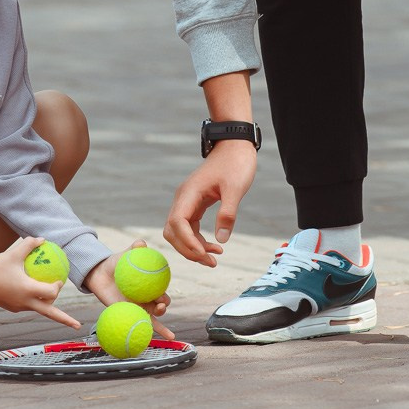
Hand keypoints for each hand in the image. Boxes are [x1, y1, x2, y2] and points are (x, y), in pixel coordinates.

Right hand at [0, 235, 80, 328]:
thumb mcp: (14, 252)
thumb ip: (30, 244)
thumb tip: (43, 239)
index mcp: (28, 290)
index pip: (51, 293)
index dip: (58, 287)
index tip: (58, 280)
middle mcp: (25, 302)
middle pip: (50, 313)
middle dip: (65, 320)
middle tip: (77, 325)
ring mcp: (18, 307)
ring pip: (39, 308)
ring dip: (47, 303)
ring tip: (52, 293)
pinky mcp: (12, 308)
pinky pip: (28, 305)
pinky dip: (35, 300)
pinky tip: (34, 291)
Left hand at [83, 240, 174, 339]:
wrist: (100, 274)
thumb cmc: (116, 263)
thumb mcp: (125, 255)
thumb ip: (133, 250)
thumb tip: (141, 243)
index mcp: (150, 284)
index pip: (162, 291)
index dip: (165, 295)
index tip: (162, 297)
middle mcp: (146, 297)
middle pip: (160, 306)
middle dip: (164, 307)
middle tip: (159, 306)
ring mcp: (138, 308)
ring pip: (153, 318)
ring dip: (160, 324)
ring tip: (159, 321)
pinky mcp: (129, 314)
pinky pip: (139, 324)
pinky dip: (148, 333)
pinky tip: (155, 341)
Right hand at [163, 140, 257, 265]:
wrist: (234, 146)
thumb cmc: (235, 164)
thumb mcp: (236, 188)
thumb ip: (228, 214)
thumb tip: (221, 240)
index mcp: (189, 193)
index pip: (177, 222)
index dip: (187, 242)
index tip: (205, 255)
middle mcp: (183, 198)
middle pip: (172, 231)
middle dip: (188, 249)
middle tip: (211, 262)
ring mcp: (187, 201)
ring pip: (179, 231)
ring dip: (192, 247)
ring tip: (214, 258)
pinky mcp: (195, 204)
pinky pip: (189, 227)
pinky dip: (197, 240)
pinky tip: (213, 246)